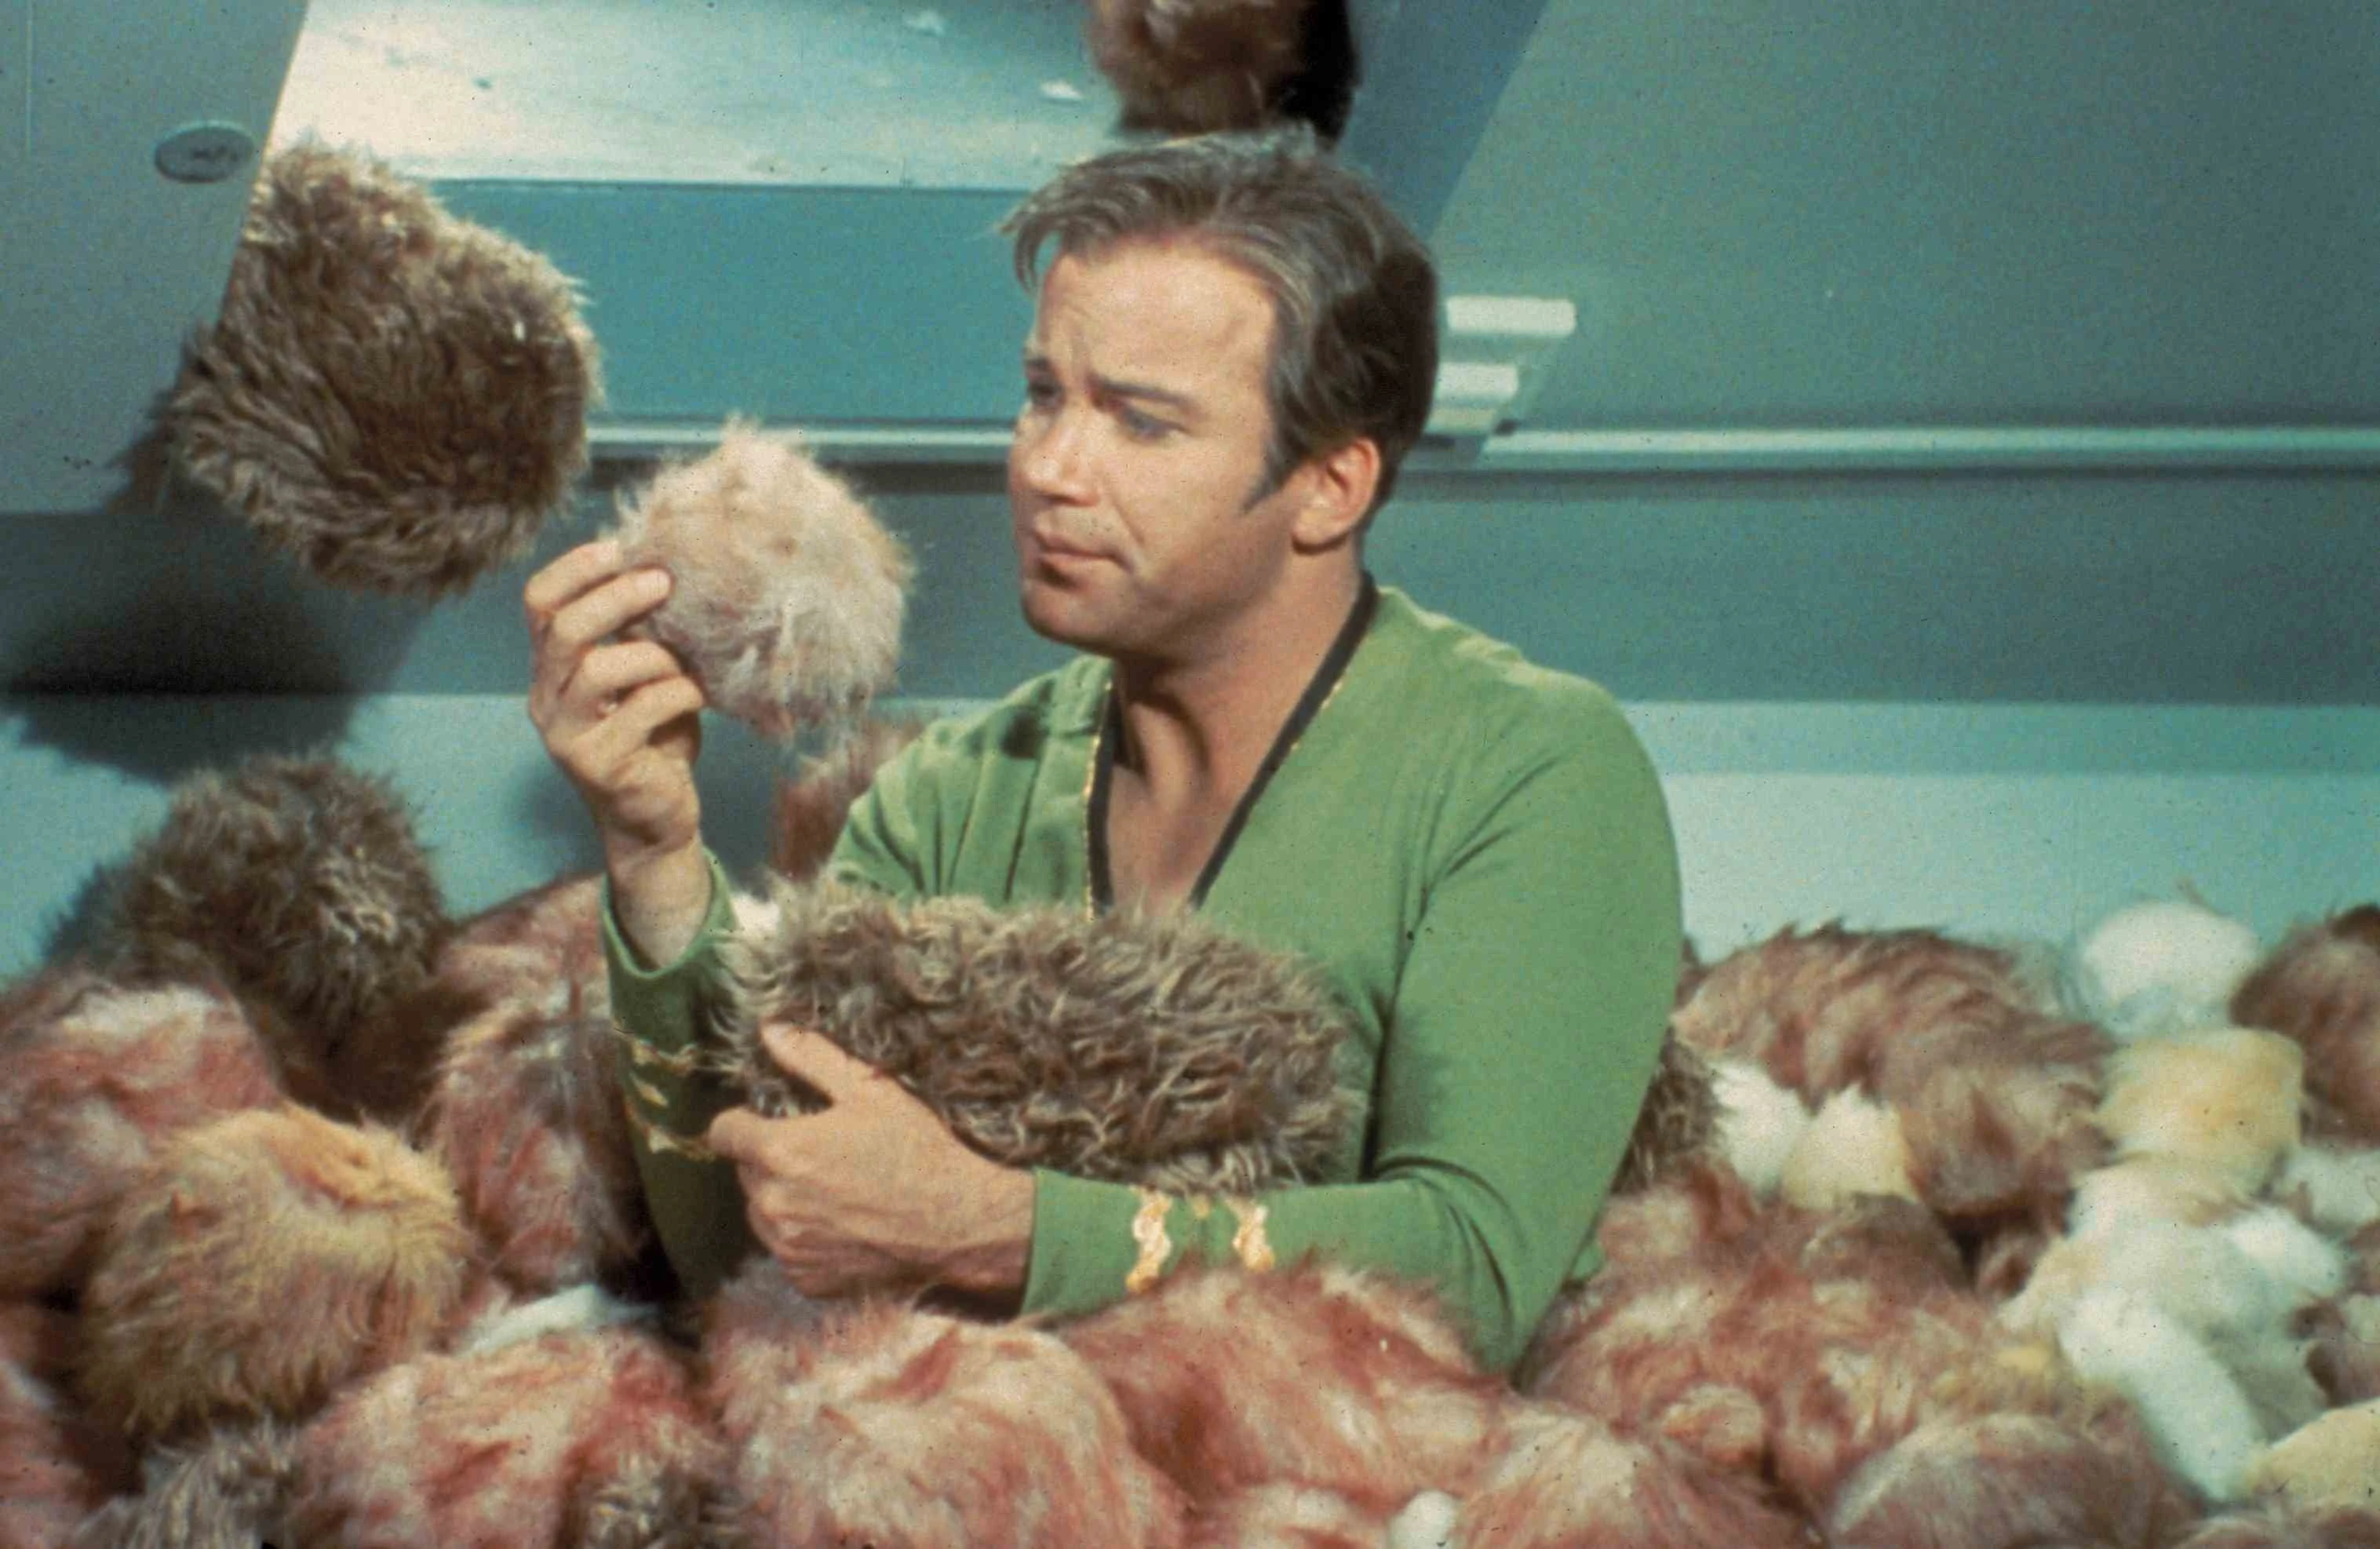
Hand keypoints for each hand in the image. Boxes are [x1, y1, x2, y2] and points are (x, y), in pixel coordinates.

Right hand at [523, 540, 709, 960]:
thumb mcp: (643, 677)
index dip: (575, 568)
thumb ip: (639, 635)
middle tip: (664, 582)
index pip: (538, 603)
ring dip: (653, 655)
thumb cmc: (655, 738)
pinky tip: (698, 698)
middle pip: (564, 629)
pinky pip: (642, 709)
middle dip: (617, 597)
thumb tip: (667, 571)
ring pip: (598, 669)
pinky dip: (679, 693)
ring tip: (685, 663)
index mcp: (551, 669)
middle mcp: (546, 699)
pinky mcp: (598, 765)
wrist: (655, 820)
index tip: (621, 547)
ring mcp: (566, 735)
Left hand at [707, 1025, 1035, 1300]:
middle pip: (745, 1172)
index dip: (743, 1122)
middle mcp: (774, 1202)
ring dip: (783, 1198)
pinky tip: (844, 1224)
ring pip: (762, 1213)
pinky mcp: (806, 1278)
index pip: (723, 1132)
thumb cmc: (916, 1150)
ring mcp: (788, 1246)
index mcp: (781, 1151)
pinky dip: (804, 1236)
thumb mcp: (870, 1091)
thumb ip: (812, 1059)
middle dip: (771, 1160)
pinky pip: (786, 1249)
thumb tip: (770, 1030)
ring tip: (835, 1190)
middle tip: (821, 1154)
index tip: (770, 1121)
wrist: (957, 1222)